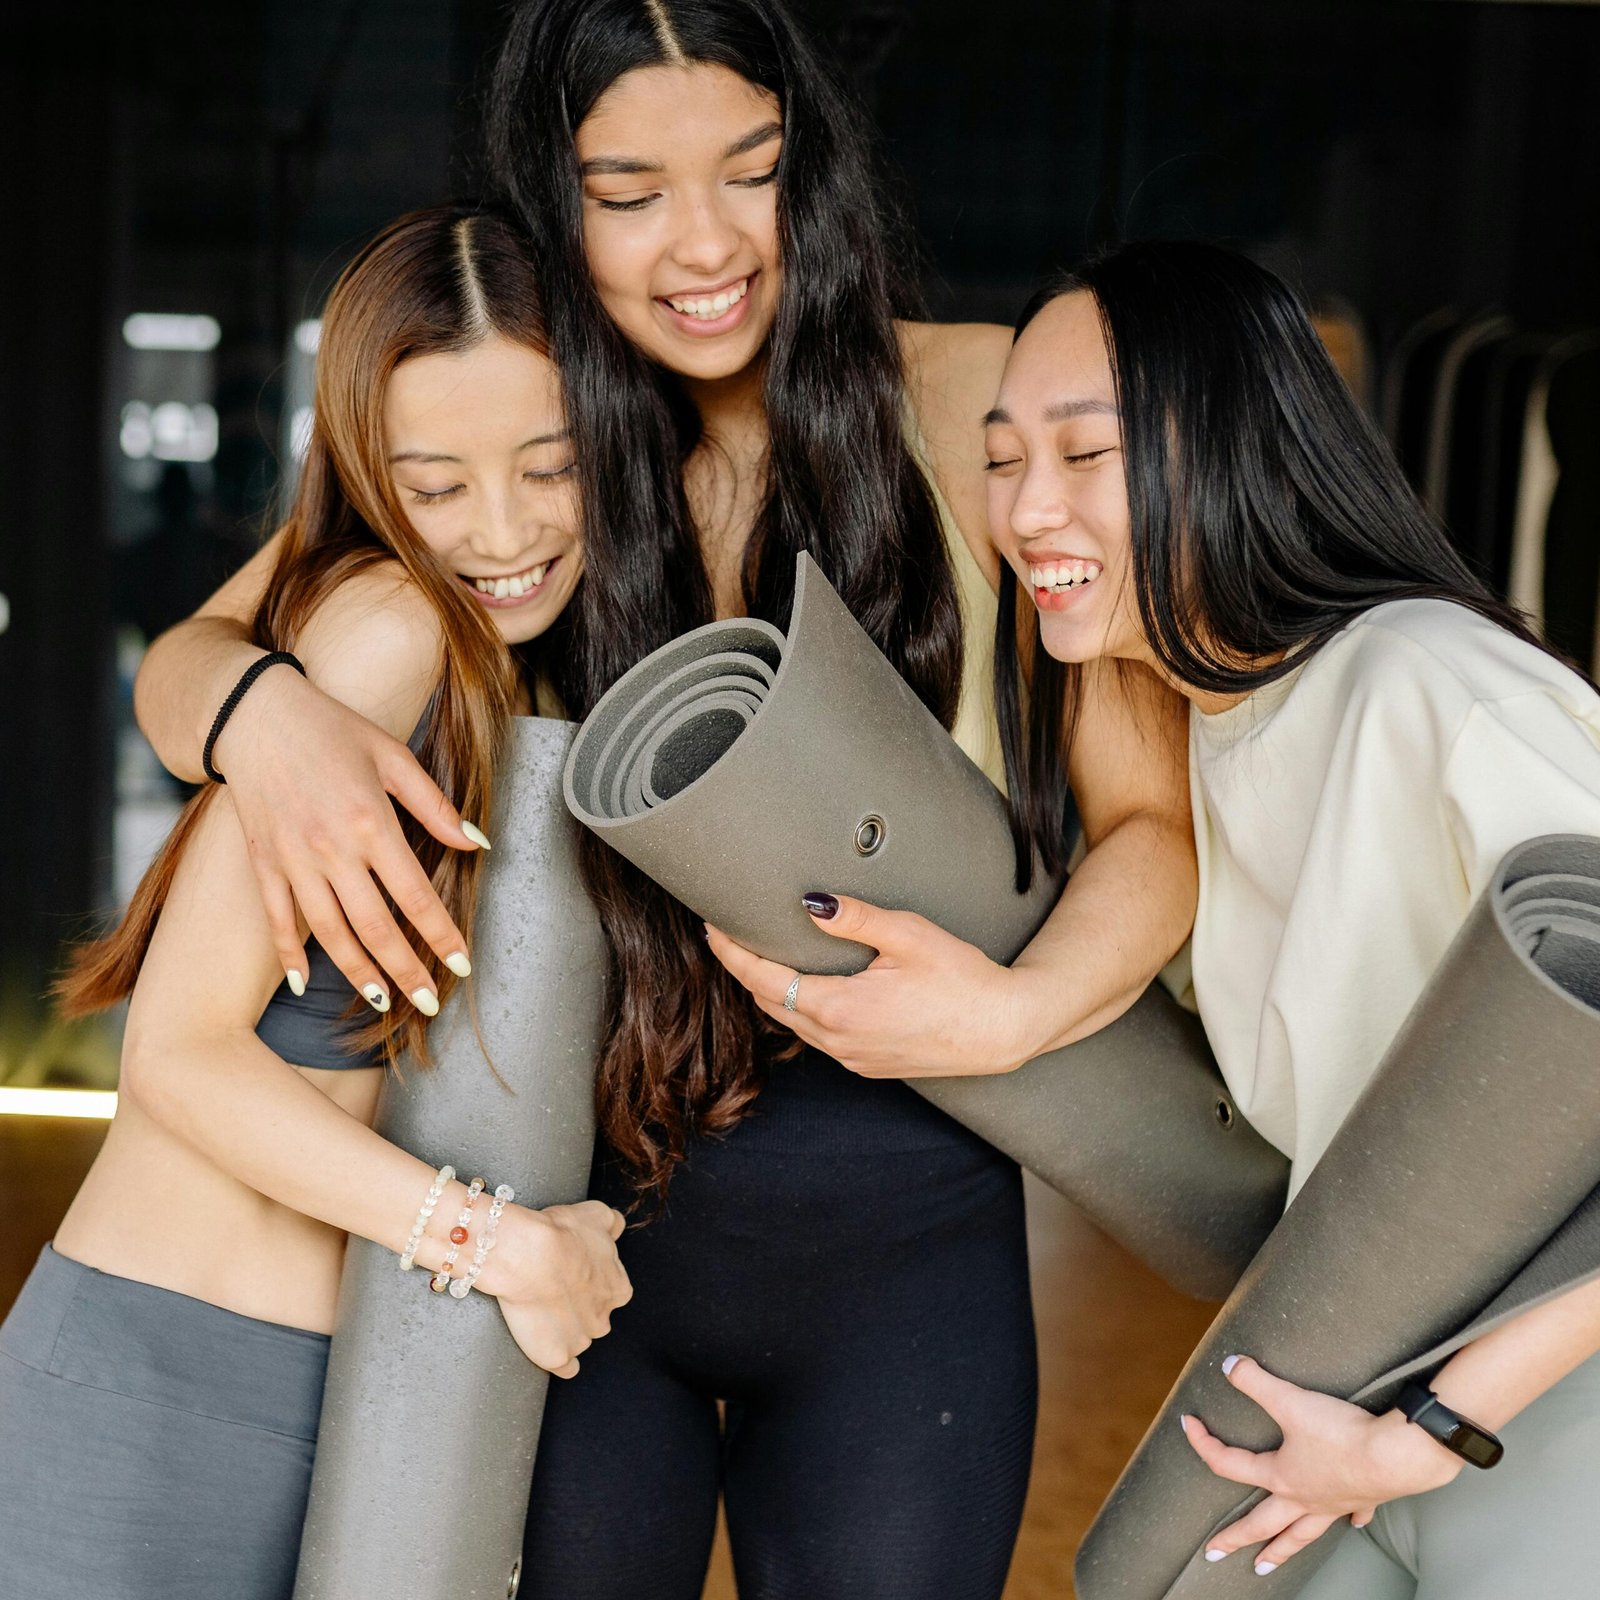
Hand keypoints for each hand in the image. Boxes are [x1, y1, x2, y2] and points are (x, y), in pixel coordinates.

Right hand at [211, 666, 483, 1004]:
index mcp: (371, 823)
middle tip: (430, 1003)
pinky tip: (304, 983)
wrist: (255, 714)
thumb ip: (435, 805)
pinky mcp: (262, 862)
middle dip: (407, 971)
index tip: (463, 965)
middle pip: (376, 926)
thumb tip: (478, 842)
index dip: (442, 936)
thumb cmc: (331, 729)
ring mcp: (293, 860)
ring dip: (358, 972)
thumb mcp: (393, 756)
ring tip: (382, 1002)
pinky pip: (276, 919)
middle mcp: (332, 850)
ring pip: (330, 932)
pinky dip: (289, 954)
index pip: (416, 896)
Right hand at [491, 1201, 631, 1378]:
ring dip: (565, 1331)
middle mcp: (605, 1317)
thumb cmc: (561, 1233)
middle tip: (554, 1291)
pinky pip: (564, 1367)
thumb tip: (618, 1227)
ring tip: (541, 1313)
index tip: (571, 1273)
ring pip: (578, 1340)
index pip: (611, 1292)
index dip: (589, 1282)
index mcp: (618, 1288)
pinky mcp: (557, 1357)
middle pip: (595, 1318)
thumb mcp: (596, 1215)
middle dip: (579, 1308)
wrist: (528, 1256)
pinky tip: (546, 1348)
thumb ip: (612, 1223)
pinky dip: (557, 1360)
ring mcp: (581, 1341)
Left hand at [705, 893, 1036, 1077]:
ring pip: (793, 1024)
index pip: (764, 979)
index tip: (712, 927)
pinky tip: (806, 988)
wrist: (1002, 1029)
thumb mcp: (909, 935)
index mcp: (839, 1008)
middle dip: (744, 970)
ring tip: (758, 957)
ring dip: (771, 992)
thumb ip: (856, 918)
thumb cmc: (962, 978)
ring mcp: (852, 1058)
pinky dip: (800, 1012)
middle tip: (726, 935)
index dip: (733, 953)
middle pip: (770, 1004)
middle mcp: (838, 1041)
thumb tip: (810, 902)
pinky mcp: (869, 1065)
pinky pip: (819, 1037)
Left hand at [1181, 1355, 1462, 1574]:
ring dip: (1282, 1550)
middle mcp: (1304, 1498)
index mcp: (1281, 1477)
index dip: (1204, 1444)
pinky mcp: (1364, 1498)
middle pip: (1262, 1524)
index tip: (1188, 1425)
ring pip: (1301, 1534)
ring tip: (1265, 1565)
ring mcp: (1334, 1504)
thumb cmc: (1343, 1434)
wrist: (1397, 1454)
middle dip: (1235, 1538)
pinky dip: (1349, 1522)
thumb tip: (1228, 1365)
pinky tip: (1352, 1525)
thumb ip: (1255, 1381)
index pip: (1229, 1464)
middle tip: (1214, 1553)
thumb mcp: (1290, 1401)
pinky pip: (1351, 1517)